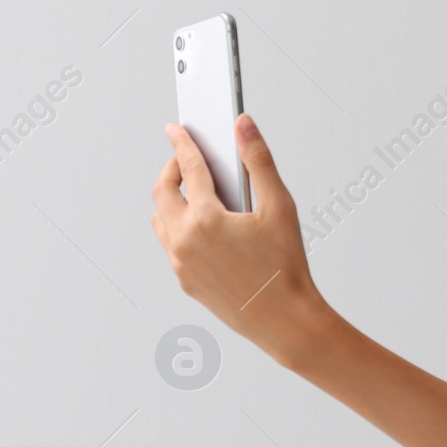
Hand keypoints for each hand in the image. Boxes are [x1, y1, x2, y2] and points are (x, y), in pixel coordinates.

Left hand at [150, 112, 329, 367]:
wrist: (285, 321)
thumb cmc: (286, 266)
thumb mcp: (280, 207)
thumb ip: (259, 160)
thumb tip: (243, 125)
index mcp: (206, 218)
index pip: (188, 168)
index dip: (182, 143)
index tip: (176, 129)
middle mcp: (185, 240)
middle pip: (162, 192)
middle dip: (171, 170)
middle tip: (186, 160)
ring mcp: (181, 263)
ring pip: (161, 219)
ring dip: (171, 200)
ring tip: (195, 193)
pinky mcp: (185, 281)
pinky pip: (170, 245)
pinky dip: (178, 227)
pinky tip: (203, 226)